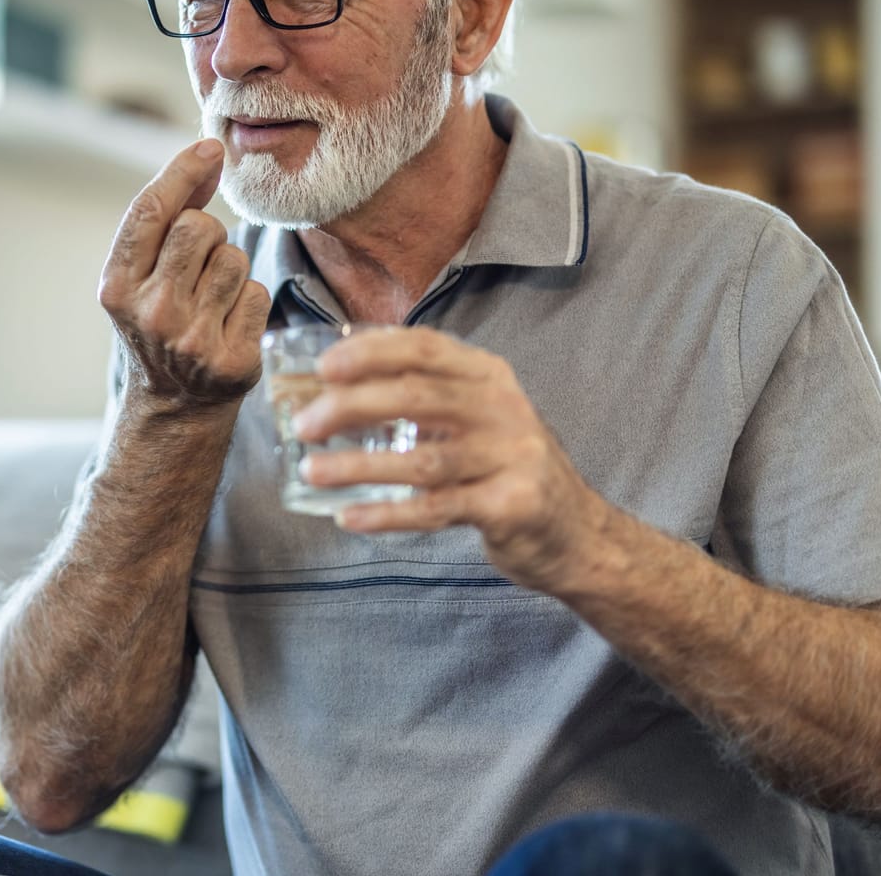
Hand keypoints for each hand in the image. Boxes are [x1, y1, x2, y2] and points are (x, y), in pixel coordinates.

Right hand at [99, 139, 272, 413]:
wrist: (172, 405)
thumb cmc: (159, 321)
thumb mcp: (142, 275)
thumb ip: (167, 218)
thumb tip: (208, 155)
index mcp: (116, 286)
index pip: (150, 212)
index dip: (182, 171)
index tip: (210, 148)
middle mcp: (150, 313)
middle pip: (199, 227)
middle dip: (207, 234)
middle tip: (197, 265)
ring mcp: (191, 340)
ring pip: (234, 259)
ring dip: (231, 270)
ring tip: (212, 299)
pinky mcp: (231, 360)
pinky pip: (258, 294)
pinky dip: (249, 302)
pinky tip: (229, 323)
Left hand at [293, 327, 614, 592]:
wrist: (576, 533)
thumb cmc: (505, 468)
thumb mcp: (475, 419)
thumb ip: (423, 399)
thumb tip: (333, 392)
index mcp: (488, 376)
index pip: (425, 348)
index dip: (371, 351)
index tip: (324, 366)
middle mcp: (502, 408)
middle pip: (416, 397)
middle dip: (351, 407)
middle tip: (304, 425)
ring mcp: (511, 457)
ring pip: (422, 459)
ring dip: (359, 466)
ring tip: (312, 471)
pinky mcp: (511, 506)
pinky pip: (438, 508)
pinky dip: (389, 513)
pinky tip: (350, 518)